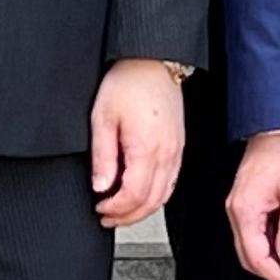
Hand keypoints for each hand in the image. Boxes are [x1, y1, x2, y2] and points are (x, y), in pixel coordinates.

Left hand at [90, 60, 186, 229]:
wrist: (152, 61)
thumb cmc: (128, 82)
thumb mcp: (102, 119)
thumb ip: (103, 157)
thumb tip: (101, 186)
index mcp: (147, 148)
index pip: (133, 195)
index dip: (115, 209)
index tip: (100, 208)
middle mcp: (167, 154)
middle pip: (151, 202)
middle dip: (127, 216)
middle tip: (107, 218)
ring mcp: (176, 151)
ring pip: (164, 196)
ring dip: (142, 209)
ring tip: (121, 211)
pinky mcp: (179, 146)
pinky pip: (171, 182)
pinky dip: (156, 196)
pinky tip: (141, 195)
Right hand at [229, 128, 279, 279]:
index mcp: (245, 210)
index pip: (255, 256)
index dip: (275, 276)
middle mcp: (236, 209)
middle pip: (248, 255)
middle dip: (273, 272)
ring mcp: (239, 204)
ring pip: (251, 244)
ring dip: (272, 259)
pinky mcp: (247, 199)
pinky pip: (254, 230)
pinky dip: (270, 243)